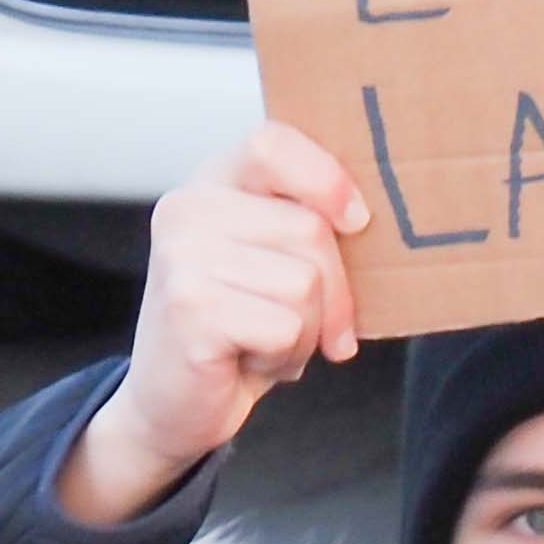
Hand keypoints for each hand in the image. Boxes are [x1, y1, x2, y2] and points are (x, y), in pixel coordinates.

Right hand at [58, 122, 367, 525]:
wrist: (175, 400)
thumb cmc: (241, 326)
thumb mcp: (276, 261)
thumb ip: (306, 222)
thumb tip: (367, 218)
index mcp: (213, 182)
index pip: (274, 143)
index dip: (326, 179)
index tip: (355, 221)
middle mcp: (188, 207)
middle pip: (311, 230)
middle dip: (332, 291)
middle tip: (301, 322)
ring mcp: (182, 255)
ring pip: (305, 283)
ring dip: (306, 329)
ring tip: (263, 337)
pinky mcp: (189, 307)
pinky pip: (287, 327)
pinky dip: (284, 355)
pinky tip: (246, 357)